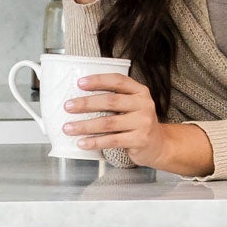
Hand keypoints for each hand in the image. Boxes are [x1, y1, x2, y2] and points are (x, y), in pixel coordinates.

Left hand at [63, 72, 212, 174]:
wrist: (158, 145)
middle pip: (111, 101)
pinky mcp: (140, 140)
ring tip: (68, 128)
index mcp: (139, 91)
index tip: (80, 83)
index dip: (98, 80)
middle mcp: (143, 104)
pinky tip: (82, 142)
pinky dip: (94, 141)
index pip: (118, 80)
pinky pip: (112, 140)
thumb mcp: (131, 106)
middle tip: (68, 106)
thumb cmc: (137, 123)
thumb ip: (114, 100)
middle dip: (86, 104)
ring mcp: (143, 122)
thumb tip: (79, 99)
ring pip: (108, 123)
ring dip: (85, 125)